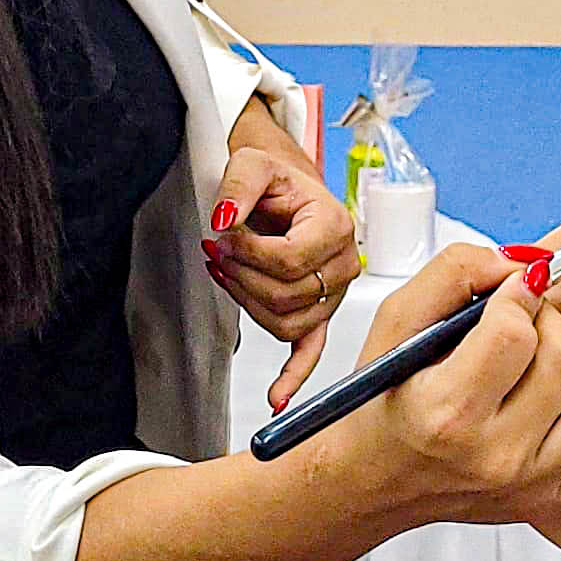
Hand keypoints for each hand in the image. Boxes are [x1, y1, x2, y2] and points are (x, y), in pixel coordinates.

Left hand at [205, 142, 362, 408]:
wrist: (285, 188)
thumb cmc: (275, 179)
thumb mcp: (252, 163)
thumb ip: (237, 186)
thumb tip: (225, 219)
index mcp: (335, 227)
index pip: (289, 261)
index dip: (248, 253)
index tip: (224, 236)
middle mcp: (342, 265)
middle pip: (285, 295)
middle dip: (242, 276)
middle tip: (218, 251)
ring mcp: (333, 293)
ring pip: (285, 322)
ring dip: (248, 303)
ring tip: (227, 274)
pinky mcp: (319, 312)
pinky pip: (310, 349)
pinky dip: (294, 375)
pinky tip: (277, 396)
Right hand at [314, 245, 560, 526]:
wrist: (375, 482)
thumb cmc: (382, 405)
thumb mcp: (394, 325)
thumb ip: (451, 274)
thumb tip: (517, 264)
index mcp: (445, 414)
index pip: (515, 332)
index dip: (517, 295)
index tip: (510, 292)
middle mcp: (493, 457)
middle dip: (549, 323)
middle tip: (525, 323)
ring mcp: (530, 486)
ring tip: (544, 367)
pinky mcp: (553, 504)